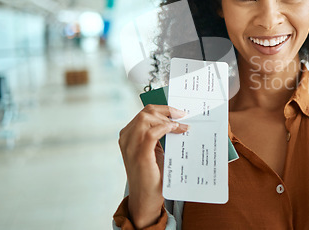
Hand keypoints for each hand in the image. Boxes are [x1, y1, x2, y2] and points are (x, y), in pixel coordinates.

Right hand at [119, 104, 188, 227]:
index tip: (178, 112)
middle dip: (166, 111)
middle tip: (182, 116)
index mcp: (128, 135)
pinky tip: (175, 129)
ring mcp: (131, 146)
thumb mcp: (154, 150)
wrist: (146, 199)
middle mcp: (126, 138)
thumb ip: (159, 135)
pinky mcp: (140, 155)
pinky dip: (164, 127)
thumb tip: (177, 120)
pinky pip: (151, 133)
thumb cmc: (152, 175)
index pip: (144, 113)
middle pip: (145, 112)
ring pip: (146, 118)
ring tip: (180, 125)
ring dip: (167, 119)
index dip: (163, 109)